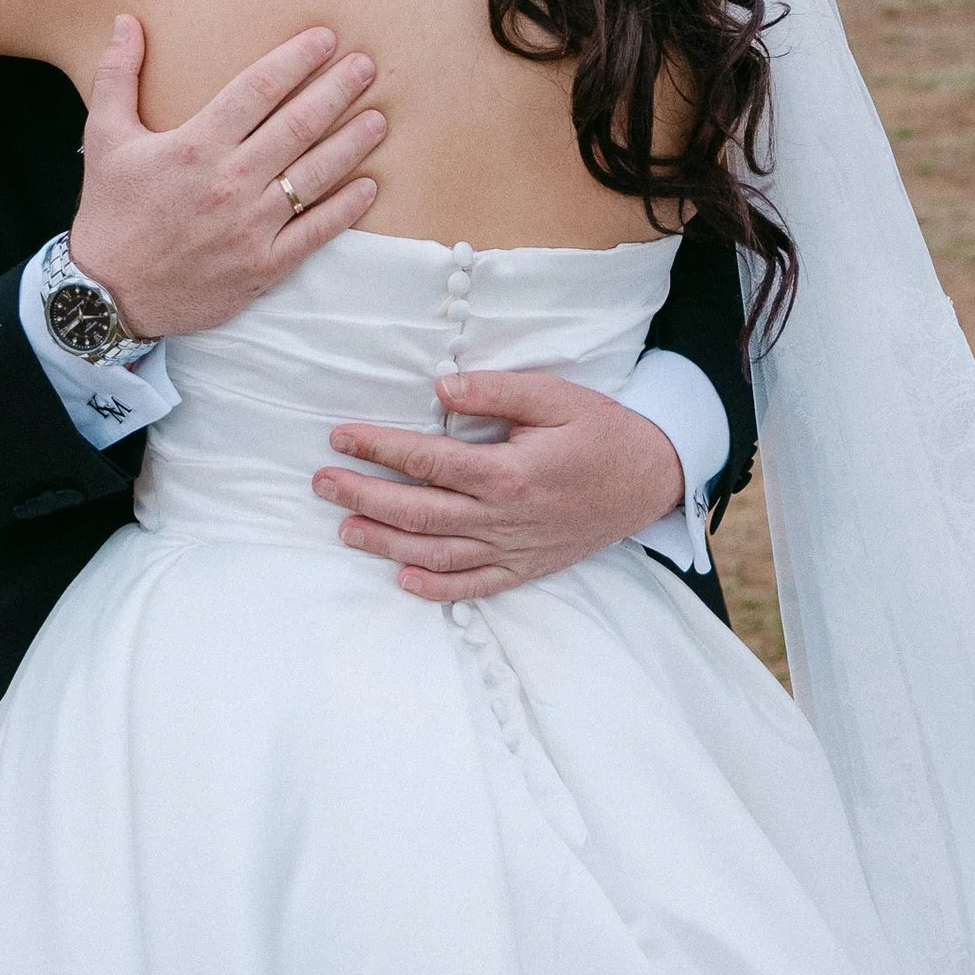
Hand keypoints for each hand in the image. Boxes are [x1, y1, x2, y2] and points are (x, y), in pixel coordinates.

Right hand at [68, 16, 385, 341]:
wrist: (108, 294)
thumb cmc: (110, 211)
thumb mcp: (103, 136)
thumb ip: (116, 74)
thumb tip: (128, 20)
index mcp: (195, 144)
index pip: (258, 89)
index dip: (296, 59)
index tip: (326, 39)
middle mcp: (229, 181)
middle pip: (298, 125)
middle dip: (337, 90)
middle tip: (367, 66)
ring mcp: (250, 226)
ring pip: (315, 175)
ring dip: (351, 143)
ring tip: (379, 118)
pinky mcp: (263, 266)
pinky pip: (315, 232)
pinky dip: (346, 209)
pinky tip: (369, 186)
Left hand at [313, 369, 684, 600]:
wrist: (653, 479)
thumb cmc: (603, 432)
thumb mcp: (556, 395)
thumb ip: (497, 391)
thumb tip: (441, 386)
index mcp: (510, 472)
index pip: (428, 460)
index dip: (379, 447)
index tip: (340, 436)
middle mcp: (506, 517)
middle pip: (419, 511)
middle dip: (364, 496)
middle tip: (322, 482)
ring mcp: (514, 549)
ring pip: (437, 553)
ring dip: (385, 542)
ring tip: (344, 528)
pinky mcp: (526, 569)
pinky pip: (474, 587)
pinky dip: (435, 588)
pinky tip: (402, 578)